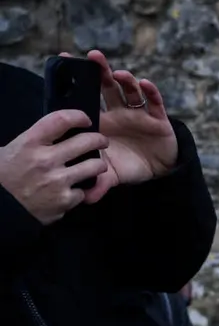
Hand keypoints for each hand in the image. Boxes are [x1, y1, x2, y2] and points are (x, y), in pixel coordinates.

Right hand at [0, 110, 108, 224]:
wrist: (0, 208)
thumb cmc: (2, 178)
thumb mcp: (8, 151)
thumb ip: (30, 141)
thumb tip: (50, 132)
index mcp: (29, 143)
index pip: (61, 120)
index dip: (78, 116)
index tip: (85, 120)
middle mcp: (46, 159)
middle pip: (86, 141)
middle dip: (99, 140)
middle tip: (102, 142)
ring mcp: (57, 180)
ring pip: (95, 166)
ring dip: (99, 165)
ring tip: (97, 165)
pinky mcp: (64, 200)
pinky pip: (84, 192)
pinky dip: (81, 191)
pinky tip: (74, 190)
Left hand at [68, 50, 177, 203]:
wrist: (158, 172)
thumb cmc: (131, 166)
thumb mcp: (112, 175)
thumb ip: (99, 183)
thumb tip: (87, 199)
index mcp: (103, 122)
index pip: (88, 98)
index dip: (79, 82)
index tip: (65, 62)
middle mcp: (119, 113)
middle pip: (107, 88)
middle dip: (100, 72)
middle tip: (91, 57)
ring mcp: (138, 115)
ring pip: (130, 92)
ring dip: (125, 80)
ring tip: (119, 74)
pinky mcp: (158, 119)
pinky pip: (154, 103)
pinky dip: (151, 92)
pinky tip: (144, 83)